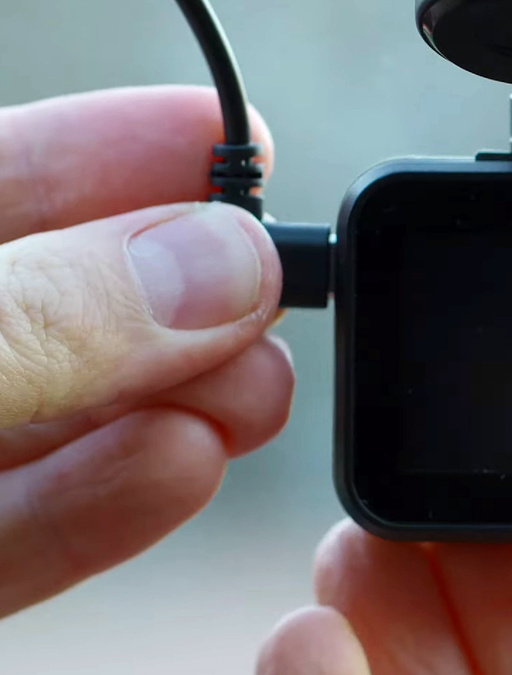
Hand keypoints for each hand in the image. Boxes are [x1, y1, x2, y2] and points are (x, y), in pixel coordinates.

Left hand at [0, 87, 290, 617]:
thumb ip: (42, 321)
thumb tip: (214, 269)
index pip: (0, 182)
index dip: (111, 150)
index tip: (229, 140)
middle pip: (53, 300)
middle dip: (175, 286)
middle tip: (269, 286)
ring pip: (55, 419)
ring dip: (171, 402)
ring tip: (258, 391)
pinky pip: (19, 530)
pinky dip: (109, 502)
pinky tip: (185, 467)